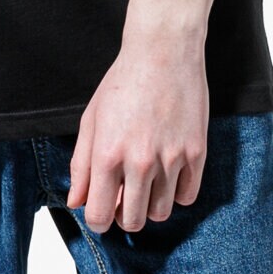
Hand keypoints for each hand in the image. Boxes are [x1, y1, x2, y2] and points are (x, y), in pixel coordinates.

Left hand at [66, 29, 208, 233]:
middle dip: (125, 215)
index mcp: (108, 154)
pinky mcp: (196, 153)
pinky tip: (168, 171)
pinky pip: (187, 197)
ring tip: (147, 179)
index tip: (102, 207)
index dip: (98, 218)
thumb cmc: (123, 81)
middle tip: (125, 195)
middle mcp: (139, 161)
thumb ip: (81, 164)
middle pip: (132, 222)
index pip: (99, 217)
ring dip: (151, 204)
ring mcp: (171, 159)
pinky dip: (176, 192)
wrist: (163, 51)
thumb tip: (76, 201)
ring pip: (160, 213)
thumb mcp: (92, 119)